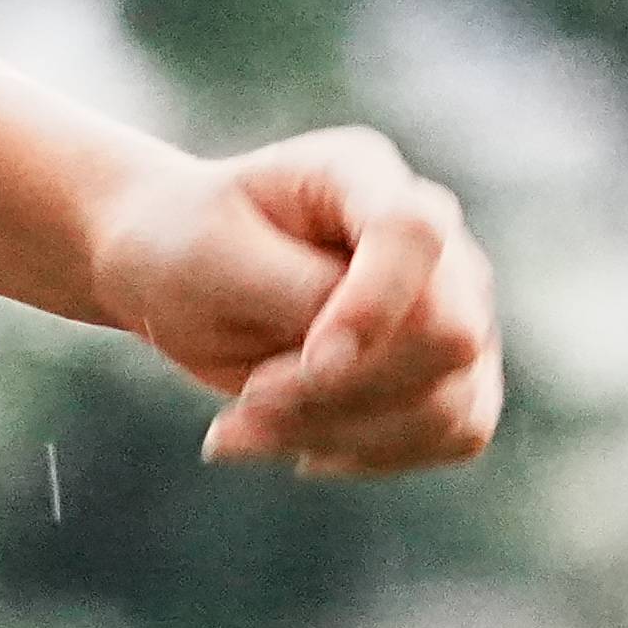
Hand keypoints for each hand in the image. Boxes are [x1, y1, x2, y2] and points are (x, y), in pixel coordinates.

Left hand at [91, 126, 499, 476]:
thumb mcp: (214, 257)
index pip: (415, 232)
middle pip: (449, 336)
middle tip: (249, 398)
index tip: (306, 362)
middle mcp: (429, 237)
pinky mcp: (452, 370)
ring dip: (341, 430)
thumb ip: (299, 292)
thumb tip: (361, 352)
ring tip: (246, 427)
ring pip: (451, 400)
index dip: (373, 309)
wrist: (174, 276)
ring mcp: (453, 303)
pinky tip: (295, 445)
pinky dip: (368, 453)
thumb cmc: (185, 246)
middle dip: (342, 389)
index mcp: (363, 174)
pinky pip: (453, 433)